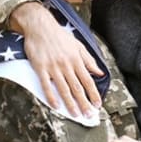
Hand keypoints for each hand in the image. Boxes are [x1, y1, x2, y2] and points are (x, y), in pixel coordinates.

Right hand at [10, 2, 103, 116]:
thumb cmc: (59, 35)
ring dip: (70, 104)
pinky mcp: (40, 68)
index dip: (93, 94)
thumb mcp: (78, 45)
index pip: (88, 81)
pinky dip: (52, 96)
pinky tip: (56, 106)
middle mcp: (67, 64)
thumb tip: (100, 73)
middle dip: (84, 103)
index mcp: (77, 59)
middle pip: (77, 88)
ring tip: (76, 114)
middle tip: (89, 116)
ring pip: (64, 89)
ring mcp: (53, 67)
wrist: (40, 26)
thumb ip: (89, 60)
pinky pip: (46, 85)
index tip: (97, 105)